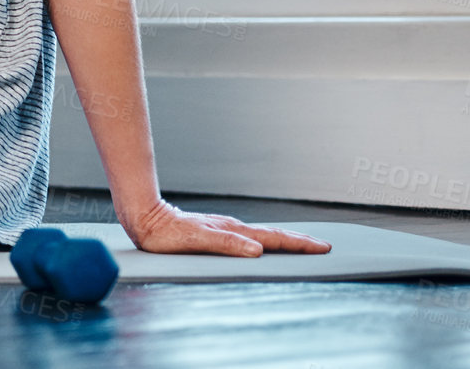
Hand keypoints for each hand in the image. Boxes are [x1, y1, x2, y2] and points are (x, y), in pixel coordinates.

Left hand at [118, 198, 331, 256]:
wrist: (145, 219)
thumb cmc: (166, 235)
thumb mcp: (196, 241)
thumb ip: (226, 245)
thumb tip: (257, 250)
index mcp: (233, 232)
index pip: (273, 239)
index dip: (298, 244)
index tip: (322, 247)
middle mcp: (232, 228)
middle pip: (272, 235)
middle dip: (299, 241)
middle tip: (324, 246)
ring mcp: (224, 229)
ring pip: (261, 235)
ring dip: (284, 240)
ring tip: (302, 244)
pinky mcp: (215, 232)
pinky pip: (248, 237)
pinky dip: (264, 241)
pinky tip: (263, 245)